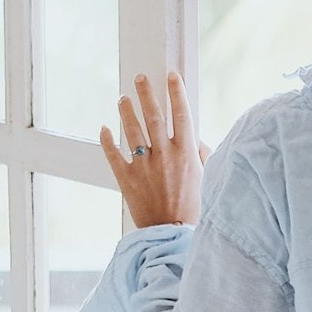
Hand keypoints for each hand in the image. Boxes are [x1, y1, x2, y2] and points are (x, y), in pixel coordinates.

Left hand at [100, 71, 211, 227]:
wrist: (172, 234)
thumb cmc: (194, 209)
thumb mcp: (206, 179)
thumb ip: (202, 156)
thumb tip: (198, 140)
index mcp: (187, 153)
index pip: (181, 114)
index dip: (176, 93)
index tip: (171, 76)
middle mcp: (165, 155)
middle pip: (154, 116)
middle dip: (147, 93)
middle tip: (140, 77)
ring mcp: (144, 166)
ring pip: (133, 131)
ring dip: (127, 111)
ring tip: (123, 97)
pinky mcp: (127, 179)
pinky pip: (114, 155)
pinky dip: (107, 141)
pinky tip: (104, 128)